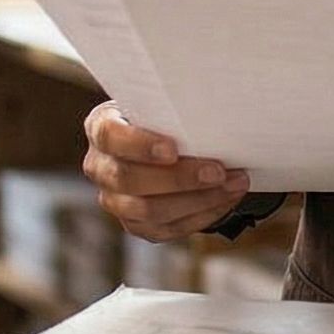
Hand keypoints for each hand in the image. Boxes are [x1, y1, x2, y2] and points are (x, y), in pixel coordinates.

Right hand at [82, 101, 249, 241]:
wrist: (160, 143)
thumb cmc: (163, 119)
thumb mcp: (160, 105)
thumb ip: (173, 108)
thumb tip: (212, 112)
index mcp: (101, 129)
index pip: (109, 136)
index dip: (140, 145)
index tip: (173, 149)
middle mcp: (100, 167)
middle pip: (129, 179)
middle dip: (179, 178)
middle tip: (218, 171)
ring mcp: (115, 201)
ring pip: (149, 211)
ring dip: (197, 200)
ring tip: (232, 184)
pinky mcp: (136, 225)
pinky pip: (168, 228)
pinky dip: (202, 215)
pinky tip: (225, 199)